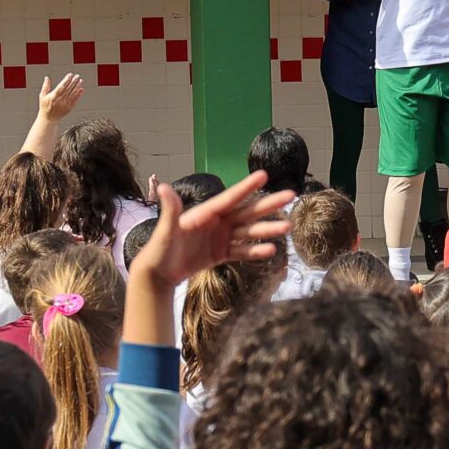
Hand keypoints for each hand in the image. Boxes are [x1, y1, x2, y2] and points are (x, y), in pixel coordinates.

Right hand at [38, 73, 84, 122]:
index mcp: (53, 96)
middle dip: (73, 82)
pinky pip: (75, 100)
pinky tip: (81, 89)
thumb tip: (47, 78)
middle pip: (68, 89)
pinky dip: (79, 95)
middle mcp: (60, 100)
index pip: (61, 87)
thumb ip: (45, 86)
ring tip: (81, 81)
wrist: (49, 119)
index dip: (66, 80)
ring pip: (73, 94)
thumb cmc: (45, 107)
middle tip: (77, 76)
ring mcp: (65, 104)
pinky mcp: (69, 108)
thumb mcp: (42, 96)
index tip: (70, 75)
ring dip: (77, 86)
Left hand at [130, 172, 293, 289]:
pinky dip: (255, 251)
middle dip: (268, 204)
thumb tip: (164, 187)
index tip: (264, 175)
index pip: (230, 198)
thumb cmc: (159, 249)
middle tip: (291, 195)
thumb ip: (170, 209)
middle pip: (247, 211)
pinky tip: (271, 249)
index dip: (247, 187)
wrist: (157, 274)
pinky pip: (242, 251)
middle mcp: (216, 222)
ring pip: (248, 231)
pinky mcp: (220, 254)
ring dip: (268, 229)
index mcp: (205, 213)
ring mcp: (220, 238)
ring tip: (288, 226)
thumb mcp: (165, 229)